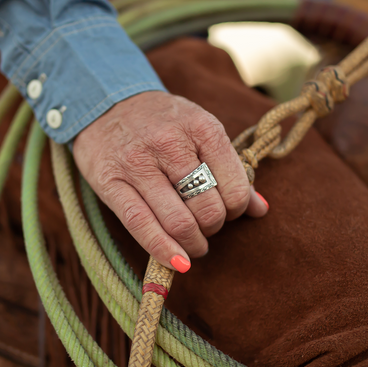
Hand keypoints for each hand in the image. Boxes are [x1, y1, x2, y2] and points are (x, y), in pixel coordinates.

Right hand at [71, 91, 268, 271]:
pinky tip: (177, 262)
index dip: (236, 210)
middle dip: (213, 227)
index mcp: (201, 128)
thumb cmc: (163, 124)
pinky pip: (141, 224)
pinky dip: (163, 250)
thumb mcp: (201, 133)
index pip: (234, 187)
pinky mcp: (111, 182)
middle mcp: (169, 143)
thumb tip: (260, 210)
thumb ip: (231, 169)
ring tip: (192, 245)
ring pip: (178, 221)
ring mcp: (138, 163)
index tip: (227, 212)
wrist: (107, 104)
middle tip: (206, 226)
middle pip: (207, 208)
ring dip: (192, 243)